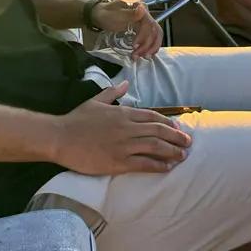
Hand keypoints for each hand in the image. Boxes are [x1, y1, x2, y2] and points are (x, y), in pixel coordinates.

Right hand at [53, 81, 190, 174]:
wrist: (62, 137)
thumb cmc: (77, 119)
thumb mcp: (96, 100)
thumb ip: (113, 92)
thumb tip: (125, 82)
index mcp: (123, 113)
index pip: (152, 116)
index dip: (168, 123)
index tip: (178, 128)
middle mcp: (127, 128)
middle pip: (158, 131)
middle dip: (176, 137)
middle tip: (189, 143)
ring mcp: (124, 145)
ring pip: (155, 147)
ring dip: (172, 151)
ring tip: (183, 156)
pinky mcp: (119, 162)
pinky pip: (143, 164)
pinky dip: (158, 165)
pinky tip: (167, 168)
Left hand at [92, 1, 162, 60]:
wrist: (101, 15)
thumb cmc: (107, 15)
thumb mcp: (115, 15)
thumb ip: (129, 14)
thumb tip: (142, 9)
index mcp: (139, 7)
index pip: (148, 22)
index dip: (143, 35)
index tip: (134, 45)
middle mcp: (145, 13)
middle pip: (153, 30)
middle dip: (146, 44)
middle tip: (136, 55)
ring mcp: (146, 21)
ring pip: (156, 34)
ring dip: (151, 47)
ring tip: (143, 57)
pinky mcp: (144, 28)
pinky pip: (153, 37)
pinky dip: (152, 46)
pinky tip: (147, 53)